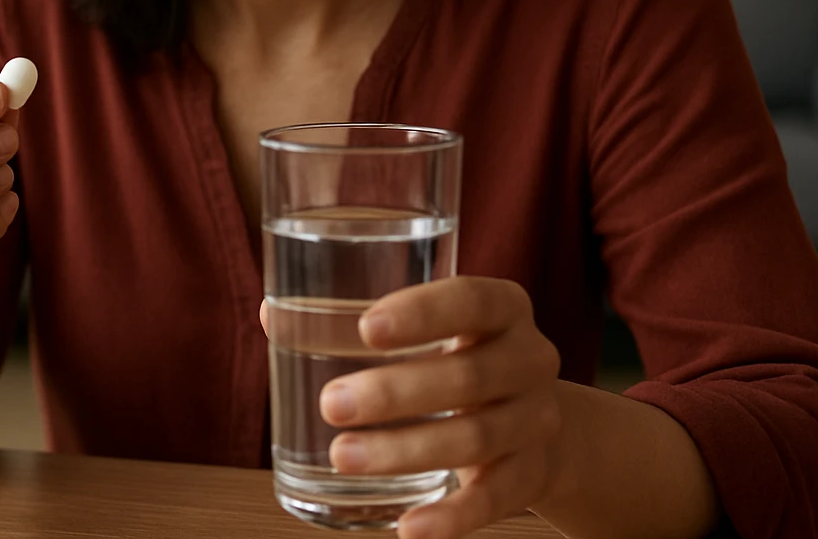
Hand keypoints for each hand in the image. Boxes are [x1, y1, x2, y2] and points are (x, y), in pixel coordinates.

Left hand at [319, 277, 565, 538]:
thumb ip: (354, 321)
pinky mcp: (532, 475)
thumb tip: (271, 315)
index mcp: (503, 308)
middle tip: (330, 404)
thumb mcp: (429, 332)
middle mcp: (530, 359)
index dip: (423, 312)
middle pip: (468, 376)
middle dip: (394, 393)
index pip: (472, 300)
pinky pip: (495, 500)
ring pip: (474, 438)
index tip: (366, 327)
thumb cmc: (459, 358)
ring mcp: (537, 421)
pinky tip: (409, 528)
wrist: (546, 424)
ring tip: (342, 456)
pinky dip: (452, 519)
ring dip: (404, 451)